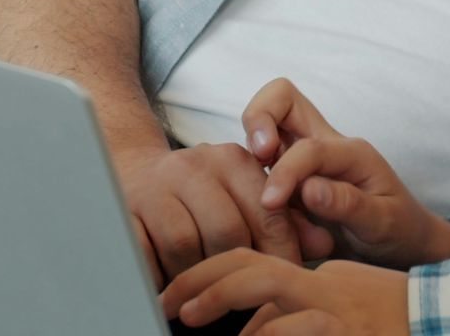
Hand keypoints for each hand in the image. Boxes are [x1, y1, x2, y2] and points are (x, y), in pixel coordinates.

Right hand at [112, 142, 332, 286]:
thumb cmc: (205, 194)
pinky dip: (158, 274)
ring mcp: (156, 186)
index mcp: (233, 159)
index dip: (280, 250)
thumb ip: (288, 219)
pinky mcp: (124, 208)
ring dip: (196, 274)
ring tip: (203, 287)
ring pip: (185, 245)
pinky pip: (145, 253)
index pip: (267, 209)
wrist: (136, 173)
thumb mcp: (247, 195)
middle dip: (236, 267)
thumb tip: (325, 244)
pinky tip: (169, 283)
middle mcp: (195, 165)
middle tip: (242, 291)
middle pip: (226, 231)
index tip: (284, 278)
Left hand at [161, 250, 408, 335]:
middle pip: (250, 267)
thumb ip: (296, 308)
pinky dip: (263, 332)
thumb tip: (252, 329)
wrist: (448, 323)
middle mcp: (322, 286)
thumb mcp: (340, 305)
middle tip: (167, 304)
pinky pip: (291, 327)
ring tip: (189, 318)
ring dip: (219, 299)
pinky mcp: (346, 330)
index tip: (178, 298)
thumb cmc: (392, 320)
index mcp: (317, 276)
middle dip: (200, 280)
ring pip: (267, 288)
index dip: (210, 277)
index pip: (253, 265)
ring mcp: (336, 309)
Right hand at [242, 79, 449, 267]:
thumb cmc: (398, 229)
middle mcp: (325, 144)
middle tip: (256, 157)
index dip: (285, 171)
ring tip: (257, 195)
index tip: (271, 203)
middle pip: (282, 98)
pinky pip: (259, 164)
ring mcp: (304, 157)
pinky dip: (251, 180)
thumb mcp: (383, 222)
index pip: (307, 147)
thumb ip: (348, 204)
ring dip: (250, 151)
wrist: (403, 243)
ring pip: (266, 125)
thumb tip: (309, 189)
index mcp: (350, 152)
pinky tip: (263, 216)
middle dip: (258, 117)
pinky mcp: (290, 176)